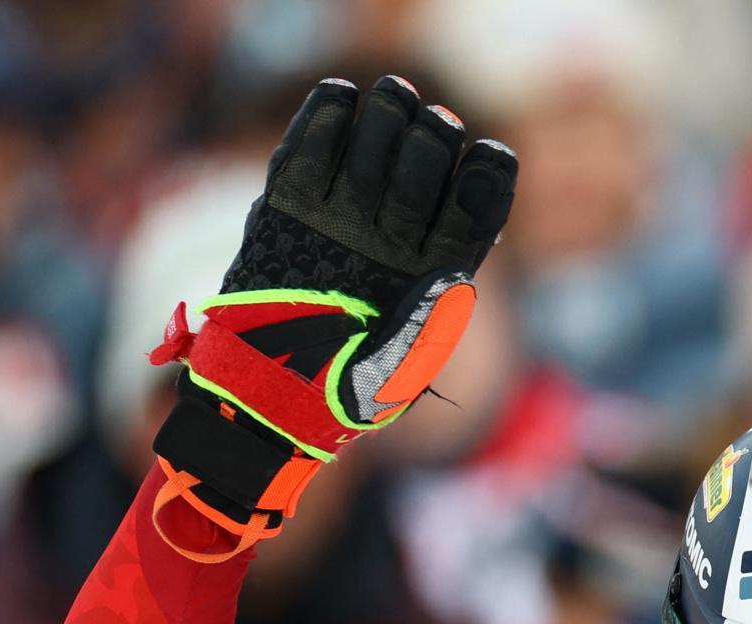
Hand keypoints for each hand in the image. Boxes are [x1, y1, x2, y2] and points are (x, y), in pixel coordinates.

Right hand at [147, 75, 515, 559]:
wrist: (260, 398)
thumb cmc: (334, 399)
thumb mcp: (387, 377)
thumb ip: (420, 330)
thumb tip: (453, 281)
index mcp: (433, 271)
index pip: (474, 213)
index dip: (486, 181)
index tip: (491, 157)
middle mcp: (394, 237)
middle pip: (426, 170)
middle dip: (433, 140)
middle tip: (433, 121)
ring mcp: (343, 218)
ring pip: (375, 151)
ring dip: (388, 119)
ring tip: (393, 98)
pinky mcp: (289, 208)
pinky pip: (308, 154)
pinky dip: (322, 120)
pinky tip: (340, 94)